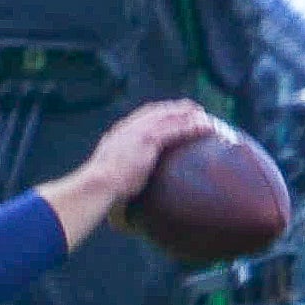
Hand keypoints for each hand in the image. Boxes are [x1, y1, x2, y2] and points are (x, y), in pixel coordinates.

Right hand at [36, 101, 218, 248]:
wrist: (99, 184)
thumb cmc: (101, 188)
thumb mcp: (109, 175)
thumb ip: (120, 175)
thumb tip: (125, 196)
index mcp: (119, 133)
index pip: (141, 117)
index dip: (158, 113)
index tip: (171, 114)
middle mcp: (129, 127)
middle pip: (157, 110)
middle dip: (176, 108)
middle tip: (193, 109)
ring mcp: (139, 131)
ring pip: (169, 116)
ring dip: (188, 114)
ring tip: (204, 117)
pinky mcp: (150, 139)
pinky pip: (176, 128)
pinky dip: (192, 126)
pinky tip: (205, 128)